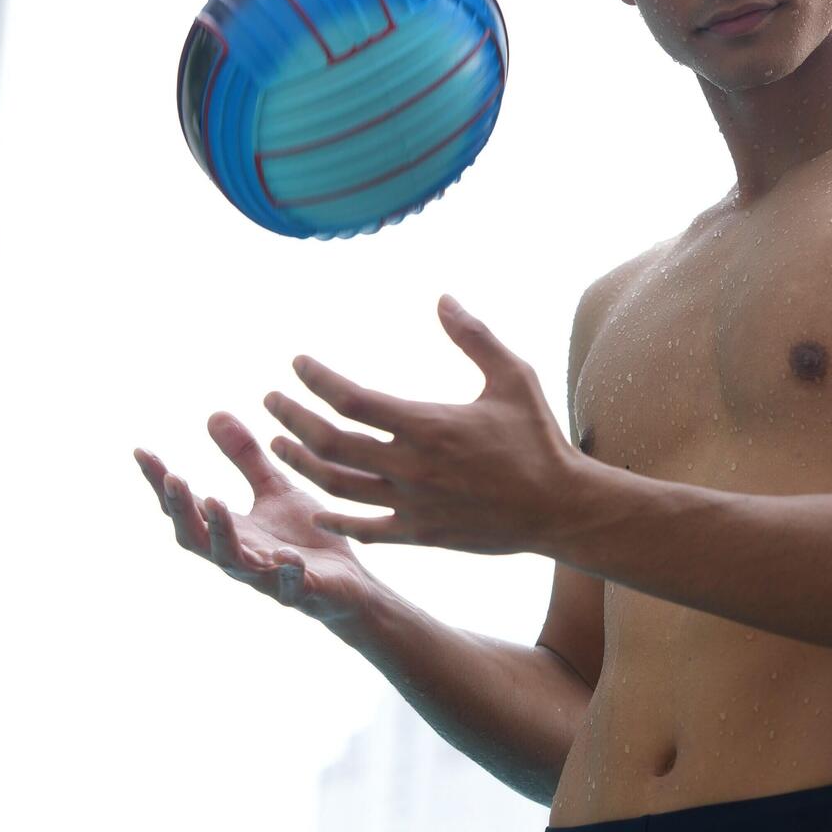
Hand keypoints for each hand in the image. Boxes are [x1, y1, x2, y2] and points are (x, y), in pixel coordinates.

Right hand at [133, 412, 377, 629]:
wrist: (348, 585)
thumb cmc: (305, 538)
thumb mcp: (274, 490)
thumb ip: (245, 458)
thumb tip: (214, 413)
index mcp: (230, 531)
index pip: (187, 505)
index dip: (161, 482)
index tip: (141, 450)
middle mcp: (240, 556)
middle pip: (195, 537)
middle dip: (180, 508)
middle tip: (172, 477)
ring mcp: (268, 577)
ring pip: (233, 562)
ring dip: (221, 533)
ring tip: (215, 501)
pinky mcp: (301, 592)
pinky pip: (289, 587)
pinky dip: (285, 573)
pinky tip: (285, 557)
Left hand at [261, 295, 579, 555]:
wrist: (561, 508)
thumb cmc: (538, 438)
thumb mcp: (513, 376)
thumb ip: (474, 336)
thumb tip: (443, 297)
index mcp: (427, 425)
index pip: (351, 399)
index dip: (317, 379)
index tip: (298, 363)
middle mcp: (411, 467)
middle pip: (331, 443)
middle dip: (292, 419)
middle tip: (270, 400)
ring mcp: (413, 505)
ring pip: (338, 485)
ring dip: (302, 463)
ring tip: (278, 445)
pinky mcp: (420, 534)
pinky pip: (366, 528)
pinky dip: (336, 519)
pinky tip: (316, 508)